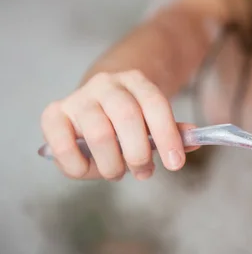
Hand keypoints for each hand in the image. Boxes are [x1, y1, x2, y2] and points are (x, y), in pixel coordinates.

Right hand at [40, 70, 197, 180]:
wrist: (96, 101)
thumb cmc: (129, 118)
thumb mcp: (154, 119)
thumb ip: (173, 130)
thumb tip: (195, 140)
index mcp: (136, 80)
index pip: (155, 104)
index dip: (167, 135)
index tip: (176, 164)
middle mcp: (105, 83)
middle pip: (127, 117)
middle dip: (139, 154)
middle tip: (145, 172)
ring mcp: (78, 97)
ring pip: (98, 134)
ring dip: (112, 164)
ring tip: (118, 173)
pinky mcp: (53, 114)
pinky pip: (63, 146)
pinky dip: (79, 167)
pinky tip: (90, 171)